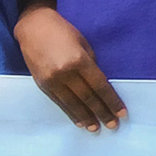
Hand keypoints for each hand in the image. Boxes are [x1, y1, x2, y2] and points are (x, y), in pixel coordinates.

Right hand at [18, 8, 124, 131]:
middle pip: (87, 98)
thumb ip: (91, 65)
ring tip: (96, 128)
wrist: (33, 27)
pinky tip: (79, 121)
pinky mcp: (42, 84)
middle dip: (102, 113)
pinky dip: (70, 113)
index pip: (99, 86)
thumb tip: (99, 86)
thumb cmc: (63, 31)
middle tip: (113, 125)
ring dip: (86, 117)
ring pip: (72, 104)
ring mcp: (51, 80)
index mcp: (78, 60)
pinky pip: (59, 102)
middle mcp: (64, 73)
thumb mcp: (83, 44)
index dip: (111, 101)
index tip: (122, 113)